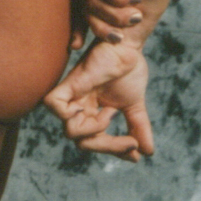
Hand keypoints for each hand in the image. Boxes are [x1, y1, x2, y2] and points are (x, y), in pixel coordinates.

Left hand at [43, 38, 152, 161]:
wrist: (130, 47)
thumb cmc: (129, 70)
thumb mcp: (135, 106)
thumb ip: (138, 128)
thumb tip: (148, 152)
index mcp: (91, 113)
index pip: (95, 142)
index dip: (113, 150)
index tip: (135, 153)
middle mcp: (80, 107)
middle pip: (82, 142)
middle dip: (108, 146)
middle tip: (130, 143)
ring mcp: (74, 96)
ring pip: (70, 131)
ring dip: (94, 130)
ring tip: (110, 113)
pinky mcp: (69, 83)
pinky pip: (52, 104)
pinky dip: (67, 113)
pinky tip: (90, 109)